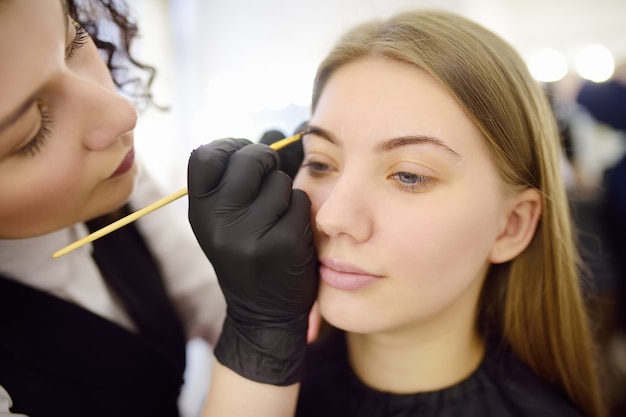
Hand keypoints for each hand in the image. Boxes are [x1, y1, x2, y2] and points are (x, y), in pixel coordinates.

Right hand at [188, 138, 316, 384]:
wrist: (262, 315)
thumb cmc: (244, 257)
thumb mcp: (219, 224)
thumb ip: (229, 183)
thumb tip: (263, 137)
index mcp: (198, 214)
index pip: (205, 155)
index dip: (228, 147)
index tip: (241, 155)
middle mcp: (219, 224)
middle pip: (249, 159)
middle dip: (265, 161)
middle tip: (268, 175)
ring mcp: (252, 236)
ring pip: (280, 181)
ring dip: (283, 192)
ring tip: (276, 218)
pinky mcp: (284, 245)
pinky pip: (300, 202)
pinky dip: (300, 212)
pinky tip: (292, 233)